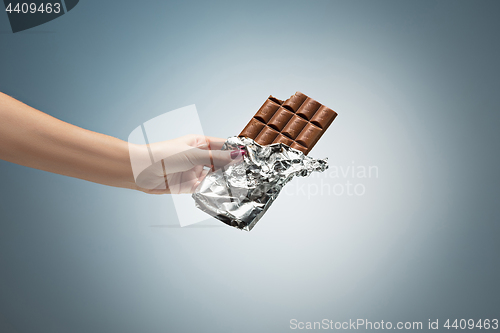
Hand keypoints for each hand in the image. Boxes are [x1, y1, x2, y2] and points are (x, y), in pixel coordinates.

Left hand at [129, 134, 244, 193]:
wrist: (140, 171)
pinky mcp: (189, 186)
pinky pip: (206, 188)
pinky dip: (215, 190)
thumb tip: (238, 155)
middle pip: (221, 162)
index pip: (223, 145)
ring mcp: (194, 171)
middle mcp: (198, 157)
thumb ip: (216, 157)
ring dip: (225, 180)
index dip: (236, 150)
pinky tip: (225, 192)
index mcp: (199, 143)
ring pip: (215, 176)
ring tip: (240, 184)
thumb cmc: (162, 155)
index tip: (251, 156)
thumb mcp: (193, 154)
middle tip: (249, 173)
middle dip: (233, 167)